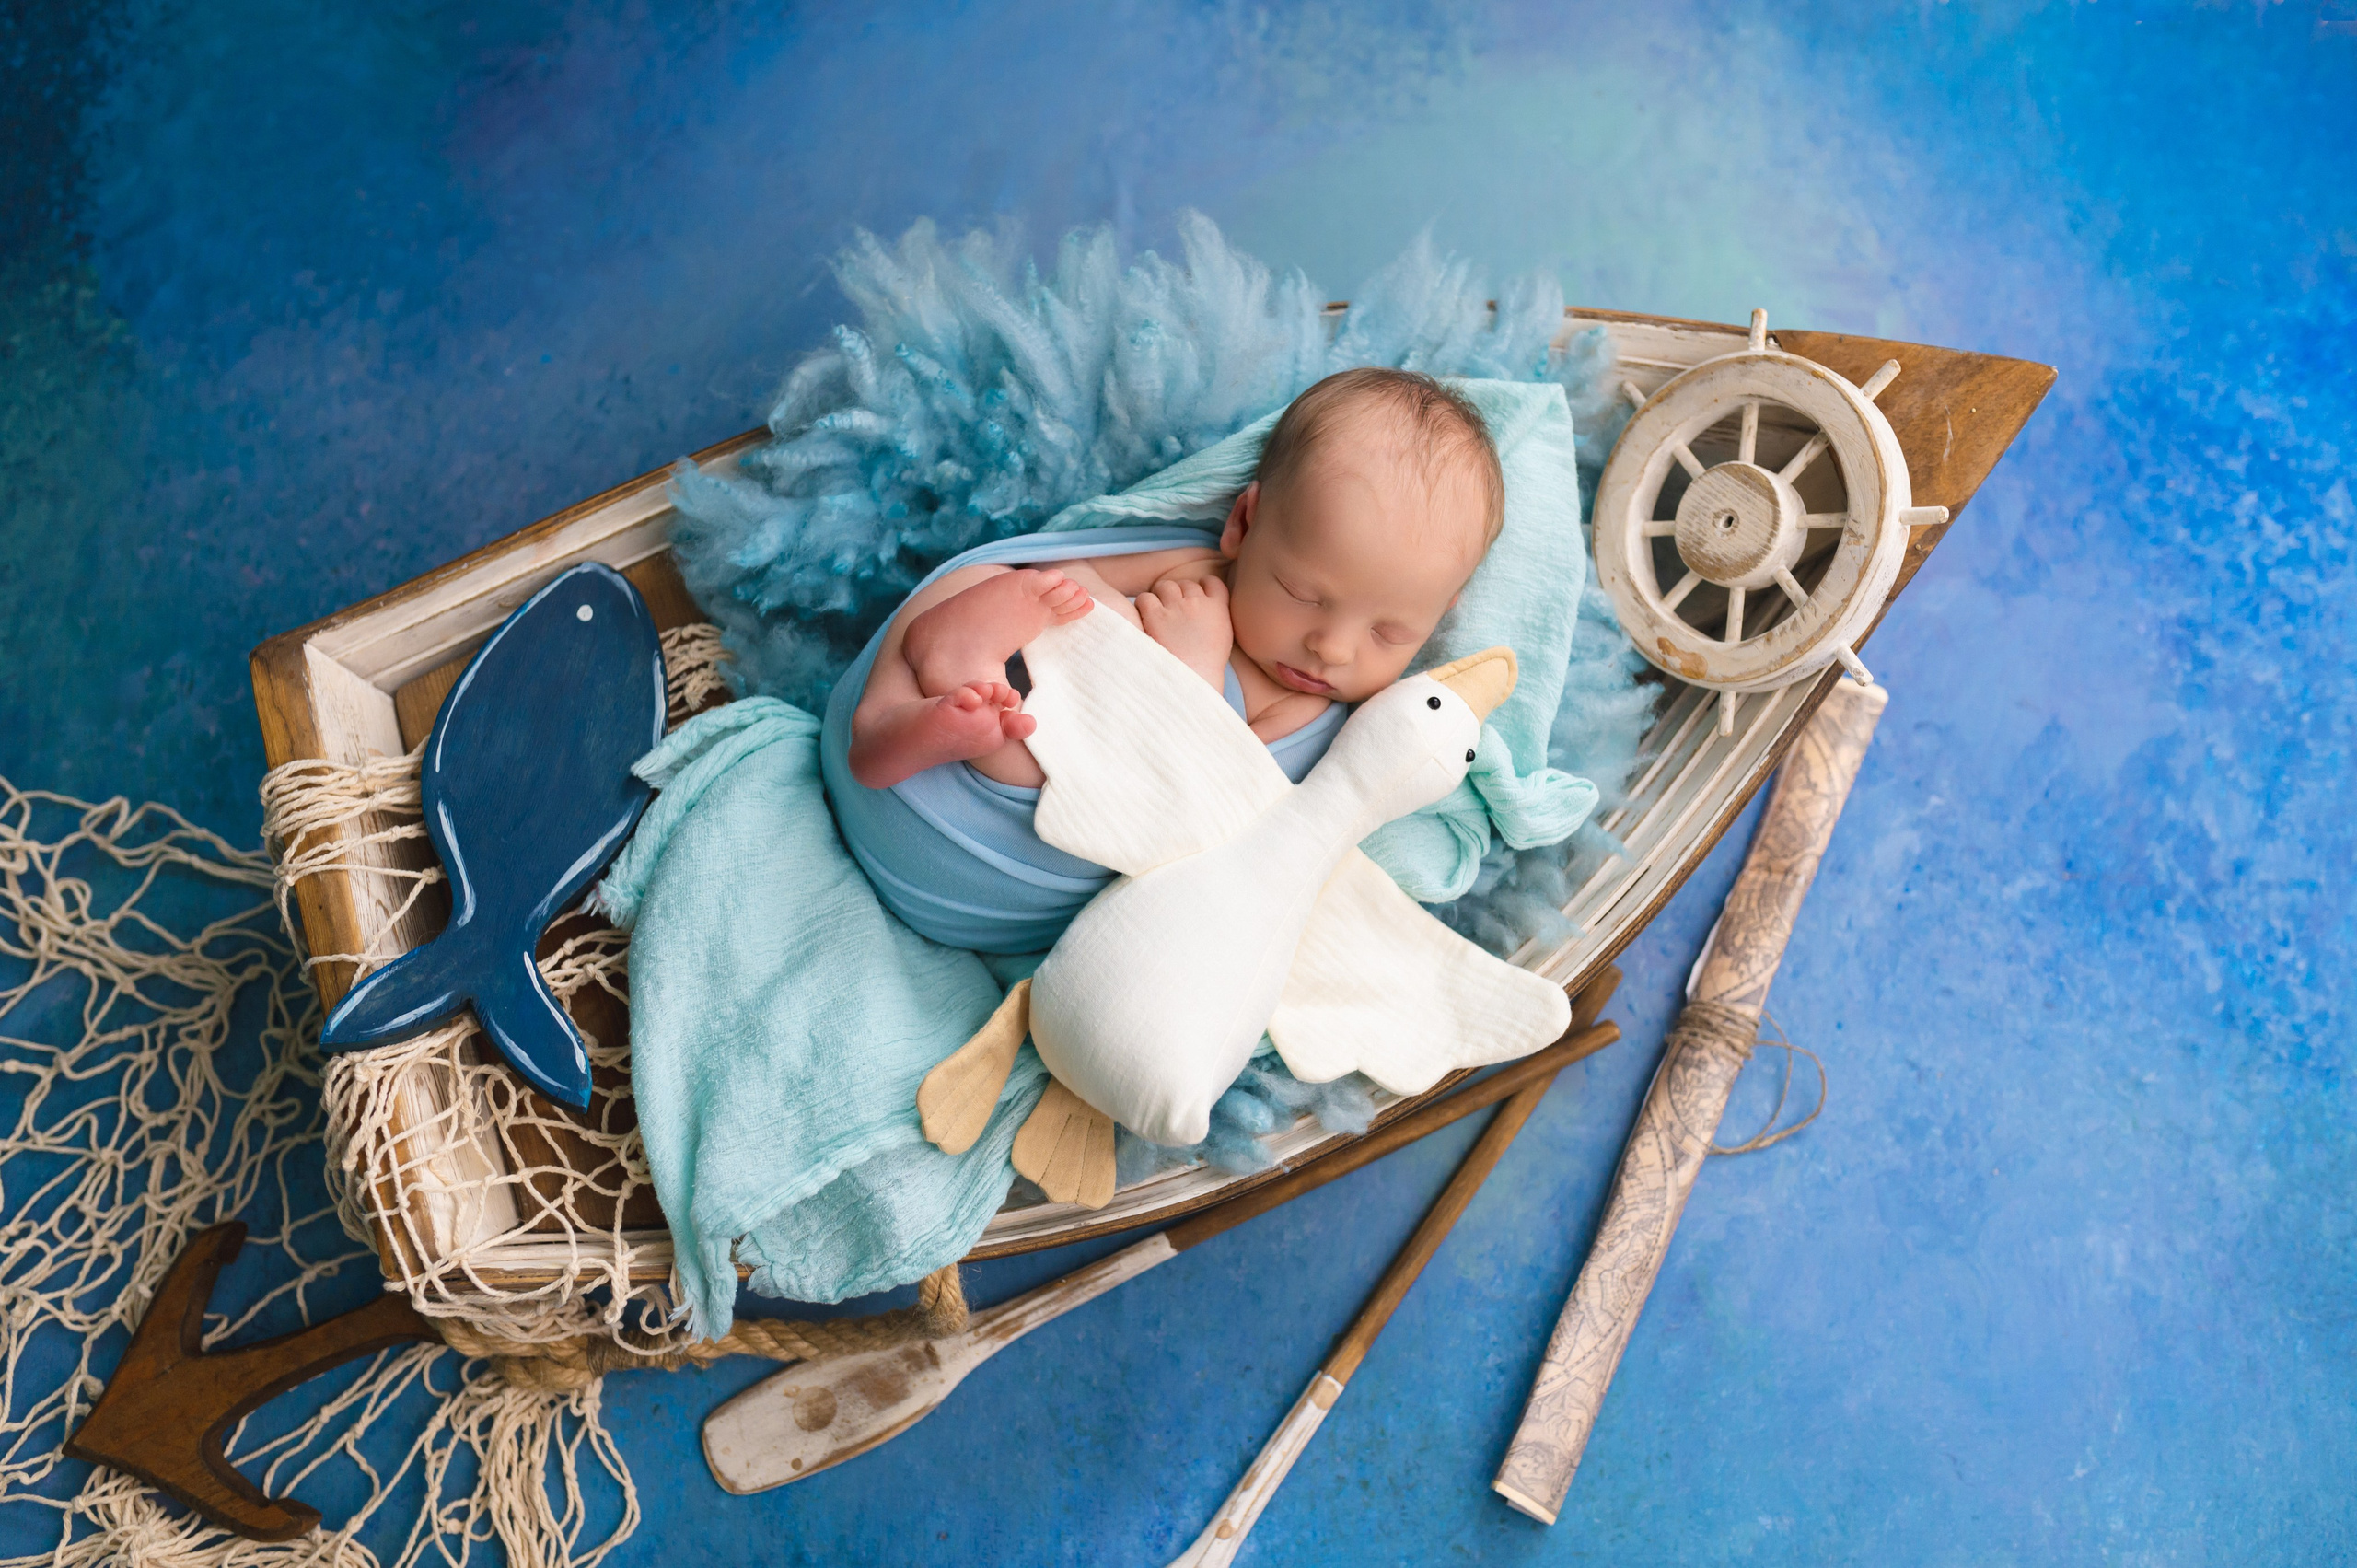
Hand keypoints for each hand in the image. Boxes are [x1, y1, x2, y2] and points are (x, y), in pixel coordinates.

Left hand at [1136, 575, 1234, 690]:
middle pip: (1185, 584)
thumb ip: (1215, 619)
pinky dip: (1144, 607)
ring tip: (1158, 617)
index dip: (1201, 586)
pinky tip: (1146, 622)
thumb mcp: (1222, 639)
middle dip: (1178, 595)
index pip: (1212, 582)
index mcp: (1218, 609)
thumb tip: (1205, 610)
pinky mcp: (1155, 614)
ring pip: (1165, 587)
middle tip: (1172, 615)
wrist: (1190, 683)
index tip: (1194, 596)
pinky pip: (1145, 598)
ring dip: (1160, 598)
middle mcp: (1197, 603)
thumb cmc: (1205, 668)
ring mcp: (1176, 607)